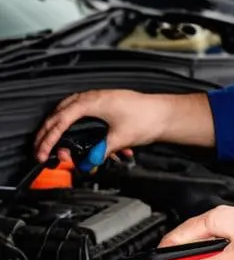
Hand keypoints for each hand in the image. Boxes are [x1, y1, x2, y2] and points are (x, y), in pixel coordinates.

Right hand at [34, 89, 211, 162]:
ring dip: (61, 126)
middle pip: (60, 113)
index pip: (62, 119)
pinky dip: (76, 123)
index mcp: (94, 102)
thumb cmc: (149, 118)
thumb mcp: (121, 139)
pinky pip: (84, 111)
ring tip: (53, 142)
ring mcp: (100, 99)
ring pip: (70, 110)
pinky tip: (76, 134)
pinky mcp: (107, 104)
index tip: (42, 152)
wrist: (168, 113)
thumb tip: (86, 162)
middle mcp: (95, 97)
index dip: (49, 137)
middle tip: (40, 150)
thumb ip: (100, 151)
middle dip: (48, 132)